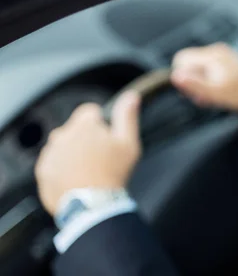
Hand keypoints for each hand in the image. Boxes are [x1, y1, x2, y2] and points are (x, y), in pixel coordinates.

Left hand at [34, 91, 140, 215]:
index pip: (90, 111)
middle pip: (76, 129)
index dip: (101, 123)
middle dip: (86, 138)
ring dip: (74, 153)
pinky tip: (77, 179)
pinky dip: (63, 169)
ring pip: (64, 146)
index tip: (107, 139)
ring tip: (89, 171)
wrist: (93, 205)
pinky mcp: (43, 171)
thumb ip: (127, 116)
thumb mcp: (128, 143)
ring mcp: (50, 153)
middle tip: (101, 158)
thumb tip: (131, 95)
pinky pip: (54, 163)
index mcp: (84, 125)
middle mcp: (62, 134)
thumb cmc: (113, 173)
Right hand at [171, 43, 237, 111]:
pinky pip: (209, 68)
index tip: (191, 89)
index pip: (181, 59)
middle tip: (204, 95)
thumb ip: (194, 84)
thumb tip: (175, 76)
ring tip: (214, 94)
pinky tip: (219, 90)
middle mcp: (216, 51)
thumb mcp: (215, 93)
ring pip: (199, 67)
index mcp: (211, 56)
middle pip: (189, 63)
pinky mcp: (227, 60)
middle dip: (192, 80)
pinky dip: (210, 79)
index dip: (182, 75)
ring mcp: (222, 54)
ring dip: (201, 82)